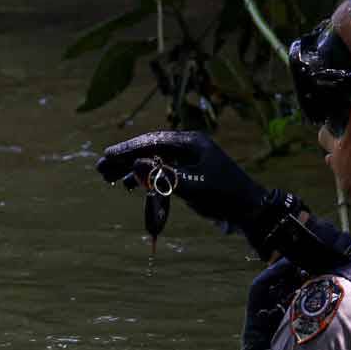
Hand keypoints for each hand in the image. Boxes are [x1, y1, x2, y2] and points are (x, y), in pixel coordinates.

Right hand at [96, 131, 267, 224]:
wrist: (250, 207)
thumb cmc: (224, 196)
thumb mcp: (193, 187)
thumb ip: (164, 176)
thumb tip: (135, 163)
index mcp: (191, 143)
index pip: (152, 142)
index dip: (127, 150)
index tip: (106, 156)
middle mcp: (188, 146)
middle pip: (149, 149)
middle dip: (125, 159)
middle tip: (100, 169)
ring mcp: (189, 158)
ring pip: (154, 160)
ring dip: (133, 169)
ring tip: (110, 179)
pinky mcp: (190, 171)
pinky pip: (162, 170)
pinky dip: (146, 177)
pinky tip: (131, 186)